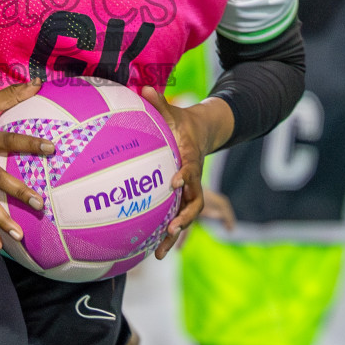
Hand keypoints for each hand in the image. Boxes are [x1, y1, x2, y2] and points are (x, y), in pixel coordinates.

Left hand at [145, 89, 232, 259]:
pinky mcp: (182, 199)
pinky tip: (149, 251)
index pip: (190, 170)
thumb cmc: (182, 123)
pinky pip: (175, 219)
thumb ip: (160, 104)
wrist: (200, 134)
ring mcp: (189, 192)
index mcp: (192, 160)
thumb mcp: (173, 113)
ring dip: (174, 237)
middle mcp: (193, 180)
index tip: (173, 183)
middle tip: (171, 230)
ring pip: (185, 218)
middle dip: (184, 219)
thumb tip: (144, 88)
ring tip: (158, 256)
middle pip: (193, 204)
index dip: (184, 176)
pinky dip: (166, 235)